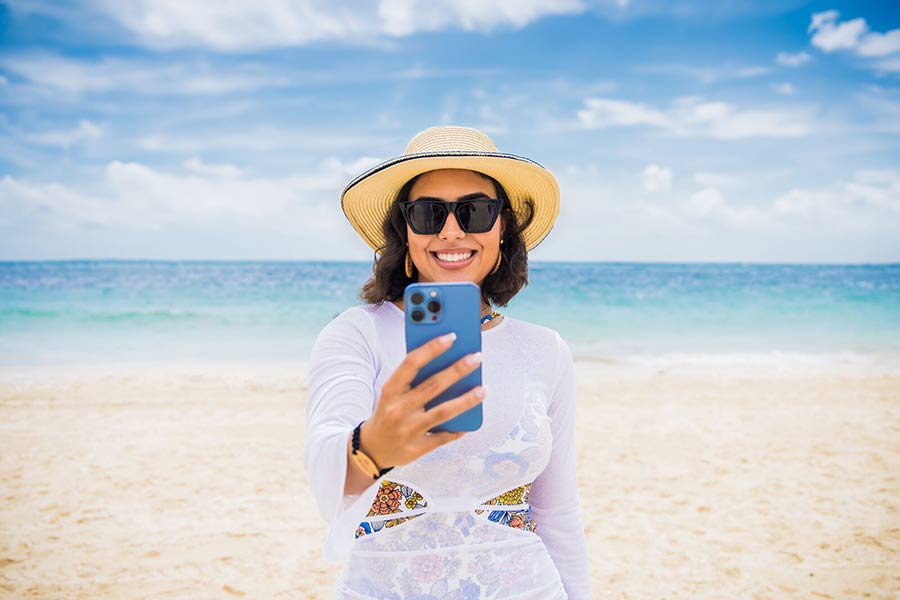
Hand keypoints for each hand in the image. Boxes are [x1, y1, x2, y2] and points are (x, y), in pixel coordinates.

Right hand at [358, 331, 483, 472]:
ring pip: (443, 412)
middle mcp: (398, 409)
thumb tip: (448, 362)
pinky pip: (443, 437)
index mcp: (390, 390)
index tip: (451, 336)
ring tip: (484, 389)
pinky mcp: (417, 449)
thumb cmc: (388, 412)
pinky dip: (458, 429)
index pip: (411, 364)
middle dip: (457, 370)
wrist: (372, 449)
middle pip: (433, 386)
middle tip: (477, 358)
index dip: (432, 348)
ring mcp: (408, 430)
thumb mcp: (392, 393)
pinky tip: (471, 421)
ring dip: (466, 400)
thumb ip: (413, 379)